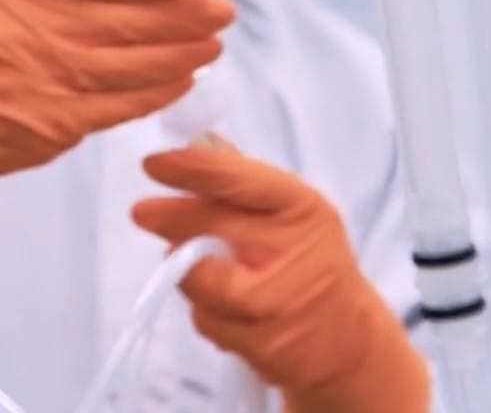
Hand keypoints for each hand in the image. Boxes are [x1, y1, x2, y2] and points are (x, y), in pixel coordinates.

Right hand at [0, 0, 231, 293]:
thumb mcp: (12, 1)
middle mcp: (46, 28)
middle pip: (139, 18)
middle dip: (190, 14)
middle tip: (221, 11)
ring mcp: (56, 76)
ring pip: (142, 62)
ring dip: (186, 53)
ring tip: (211, 45)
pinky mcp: (63, 121)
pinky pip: (128, 104)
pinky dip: (162, 91)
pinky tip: (182, 81)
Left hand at [132, 147, 429, 412]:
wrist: (347, 336)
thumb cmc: (309, 259)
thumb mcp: (292, 210)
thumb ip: (243, 180)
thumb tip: (191, 145)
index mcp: (303, 208)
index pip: (239, 181)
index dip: (191, 170)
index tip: (154, 163)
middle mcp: (294, 251)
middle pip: (214, 228)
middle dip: (171, 218)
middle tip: (143, 212)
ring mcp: (279, 302)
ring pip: (201, 278)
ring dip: (183, 267)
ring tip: (187, 260)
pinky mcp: (262, 345)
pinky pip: (207, 319)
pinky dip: (201, 307)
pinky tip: (214, 301)